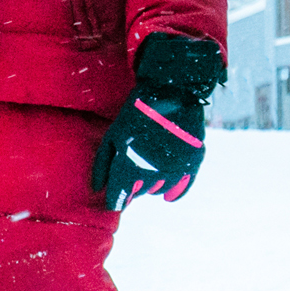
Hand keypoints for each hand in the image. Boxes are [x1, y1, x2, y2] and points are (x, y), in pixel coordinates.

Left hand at [93, 94, 204, 211]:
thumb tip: (97, 189)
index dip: (115, 199)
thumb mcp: (113, 135)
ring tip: (149, 162)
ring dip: (151, 183)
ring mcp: (175, 170)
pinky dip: (174, 192)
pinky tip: (168, 194)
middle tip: (133, 165)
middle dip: (133, 184)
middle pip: (139, 193)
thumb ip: (103, 165)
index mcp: (130, 167)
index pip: (119, 199)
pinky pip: (181, 190)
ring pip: (158, 191)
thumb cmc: (136, 112)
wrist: (171, 91)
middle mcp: (153, 174)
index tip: (114, 198)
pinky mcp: (192, 164)